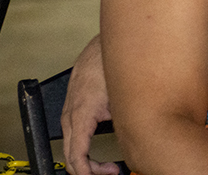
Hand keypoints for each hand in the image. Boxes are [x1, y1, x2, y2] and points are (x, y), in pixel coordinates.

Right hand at [61, 35, 120, 174]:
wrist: (103, 44)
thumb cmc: (110, 64)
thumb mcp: (121, 96)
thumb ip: (123, 119)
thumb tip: (136, 137)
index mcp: (82, 113)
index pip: (76, 155)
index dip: (90, 171)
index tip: (108, 173)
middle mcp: (71, 113)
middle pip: (70, 154)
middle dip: (89, 169)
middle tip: (111, 172)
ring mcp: (70, 108)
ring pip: (71, 144)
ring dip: (86, 158)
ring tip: (108, 164)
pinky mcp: (74, 104)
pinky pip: (74, 131)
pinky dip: (84, 145)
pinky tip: (99, 145)